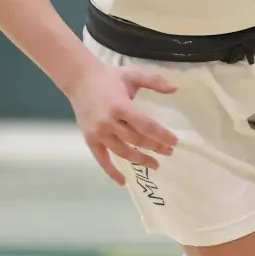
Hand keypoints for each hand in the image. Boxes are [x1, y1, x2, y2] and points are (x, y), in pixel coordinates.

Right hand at [69, 62, 177, 185]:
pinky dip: (111, 172)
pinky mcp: (90, 139)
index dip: (161, 135)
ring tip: (155, 164)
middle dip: (155, 147)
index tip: (174, 142)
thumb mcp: (132, 74)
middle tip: (169, 152)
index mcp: (121, 105)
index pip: (146, 125)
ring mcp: (98, 133)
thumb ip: (154, 81)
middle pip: (137, 140)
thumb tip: (175, 89)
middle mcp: (109, 122)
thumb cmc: (108, 77)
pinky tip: (123, 181)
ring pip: (123, 152)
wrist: (79, 79)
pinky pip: (102, 160)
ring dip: (140, 160)